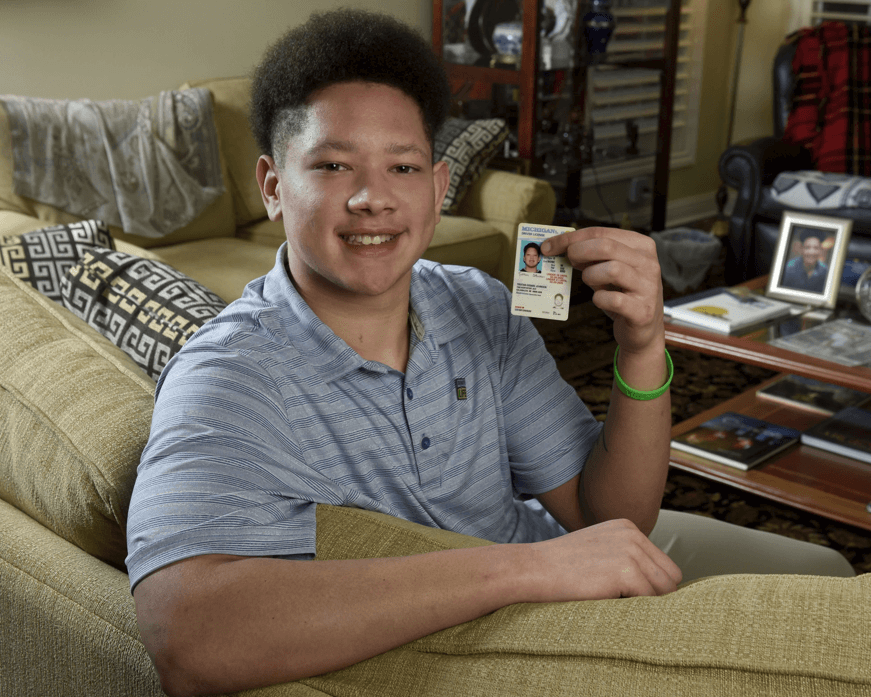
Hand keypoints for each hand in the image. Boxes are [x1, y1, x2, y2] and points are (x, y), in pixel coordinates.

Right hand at [526, 518, 681, 601]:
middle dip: (657, 597)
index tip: (632, 599)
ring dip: (647, 606)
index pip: (664, 565)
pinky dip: (637, 612)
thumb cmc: (558, 568)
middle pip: (670, 577)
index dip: (653, 587)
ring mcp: (630, 551)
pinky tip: (612, 609)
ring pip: (665, 592)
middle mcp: (633, 534)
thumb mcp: (596, 551)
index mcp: (627, 527)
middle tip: (630, 609)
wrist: (531, 569)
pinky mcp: (626, 571)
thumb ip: (624, 559)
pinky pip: (651, 602)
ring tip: (619, 609)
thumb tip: (657, 589)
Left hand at [541, 227, 662, 353]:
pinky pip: (613, 299)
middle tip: (568, 262)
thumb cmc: (622, 294)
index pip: (600, 232)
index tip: (548, 246)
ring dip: (591, 276)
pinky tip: (601, 300)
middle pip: (606, 246)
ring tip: (591, 282)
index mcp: (640, 246)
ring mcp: (648, 287)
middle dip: (578, 252)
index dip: (570, 238)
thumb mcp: (608, 269)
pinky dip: (600, 299)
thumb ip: (591, 256)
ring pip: (611, 269)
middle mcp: (648, 263)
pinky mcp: (642, 311)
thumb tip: (559, 246)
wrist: (643, 330)